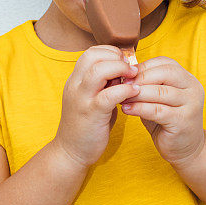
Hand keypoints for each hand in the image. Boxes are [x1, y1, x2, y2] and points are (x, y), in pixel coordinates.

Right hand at [54, 45, 139, 168]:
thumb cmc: (86, 125)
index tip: (124, 62)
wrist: (70, 152)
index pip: (90, 52)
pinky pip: (109, 95)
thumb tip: (124, 71)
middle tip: (131, 68)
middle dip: (116, 57)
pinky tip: (135, 92)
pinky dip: (125, 90)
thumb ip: (105, 84)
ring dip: (120, 69)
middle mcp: (75, 86)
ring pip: (99, 70)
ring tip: (133, 77)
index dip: (110, 52)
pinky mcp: (91, 114)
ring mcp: (82, 99)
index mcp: (75, 80)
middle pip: (93, 55)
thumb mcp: (92, 98)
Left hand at [121, 56, 205, 166]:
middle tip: (122, 85)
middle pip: (164, 73)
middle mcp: (193, 88)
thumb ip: (148, 85)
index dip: (143, 67)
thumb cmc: (168, 120)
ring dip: (137, 94)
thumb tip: (124, 74)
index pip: (165, 62)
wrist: (185, 148)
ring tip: (121, 98)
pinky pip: (157, 110)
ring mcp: (191, 104)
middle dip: (140, 78)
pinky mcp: (183, 121)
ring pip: (160, 92)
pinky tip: (127, 110)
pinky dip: (139, 108)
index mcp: (187, 78)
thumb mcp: (159, 98)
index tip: (125, 75)